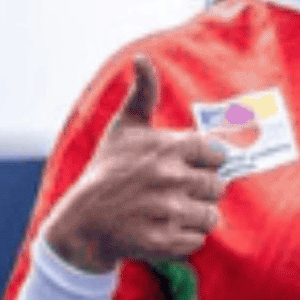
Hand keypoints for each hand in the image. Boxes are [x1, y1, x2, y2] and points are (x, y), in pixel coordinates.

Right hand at [44, 55, 225, 272]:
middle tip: (175, 193)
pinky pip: (195, 242)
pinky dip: (183, 240)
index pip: (219, 155)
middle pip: (218, 188)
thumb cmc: (108, 170)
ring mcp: (163, 211)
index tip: (187, 167)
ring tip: (170, 212)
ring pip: (211, 217)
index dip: (207, 163)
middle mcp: (169, 178)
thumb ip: (143, 92)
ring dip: (195, 218)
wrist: (81, 222)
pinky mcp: (158, 242)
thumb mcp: (125, 128)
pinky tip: (161, 230)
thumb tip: (142, 58)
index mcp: (169, 148)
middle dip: (201, 192)